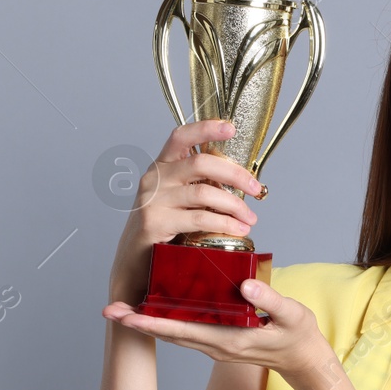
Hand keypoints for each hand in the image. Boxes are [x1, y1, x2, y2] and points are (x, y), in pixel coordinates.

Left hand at [102, 277, 326, 376]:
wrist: (305, 360)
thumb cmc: (299, 336)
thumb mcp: (292, 315)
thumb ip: (270, 299)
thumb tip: (245, 285)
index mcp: (229, 340)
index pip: (182, 330)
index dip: (152, 323)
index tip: (127, 316)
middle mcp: (215, 345)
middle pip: (169, 334)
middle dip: (138, 323)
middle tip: (110, 309)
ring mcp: (215, 345)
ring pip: (174, 333)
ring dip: (148, 323)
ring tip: (122, 310)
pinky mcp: (217, 340)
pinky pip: (186, 330)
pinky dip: (166, 321)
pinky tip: (155, 308)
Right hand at [107, 119, 264, 300]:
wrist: (134, 261)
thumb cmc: (162, 228)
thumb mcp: (177, 200)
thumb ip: (198, 186)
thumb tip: (240, 183)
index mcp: (161, 166)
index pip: (181, 137)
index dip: (205, 128)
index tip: (231, 128)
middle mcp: (154, 178)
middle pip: (200, 163)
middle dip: (235, 174)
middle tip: (256, 188)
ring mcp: (153, 200)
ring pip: (204, 193)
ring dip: (234, 205)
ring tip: (250, 218)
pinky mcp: (156, 222)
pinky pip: (199, 218)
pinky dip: (224, 223)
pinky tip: (238, 228)